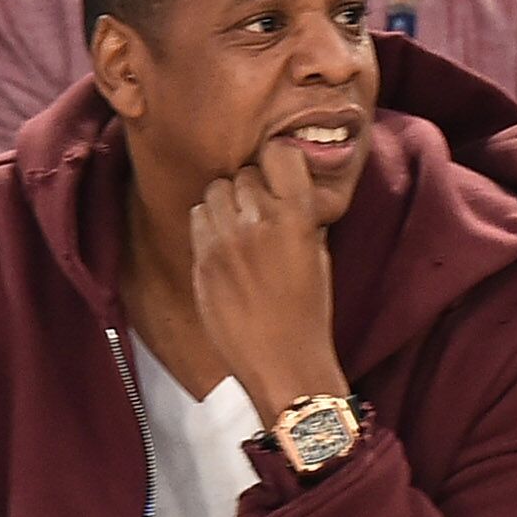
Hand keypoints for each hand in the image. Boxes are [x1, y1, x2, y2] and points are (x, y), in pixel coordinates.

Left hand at [190, 135, 345, 427]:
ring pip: (216, 190)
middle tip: (261, 214)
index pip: (279, 153)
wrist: (284, 363)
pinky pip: (198, 217)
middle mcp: (259, 222)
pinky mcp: (202, 259)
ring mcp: (226, 240)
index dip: (278, 161)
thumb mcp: (318, 257)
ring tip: (239, 229)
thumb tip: (284, 189)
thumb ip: (300, 218)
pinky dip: (209, 224)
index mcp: (298, 218)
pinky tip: (223, 247)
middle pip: (244, 173)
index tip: (280, 174)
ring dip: (227, 203)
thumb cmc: (308, 314)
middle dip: (252, 189)